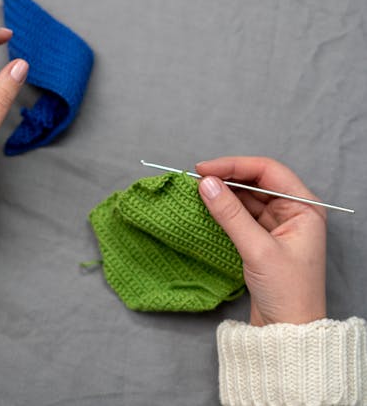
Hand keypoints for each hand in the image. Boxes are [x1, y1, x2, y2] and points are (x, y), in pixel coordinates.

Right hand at [196, 156, 326, 325]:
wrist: (288, 335)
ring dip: (223, 193)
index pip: (268, 171)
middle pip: (256, 181)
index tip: (205, 168)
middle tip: (196, 178)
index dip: (235, 166)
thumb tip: (206, 183)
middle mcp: (293, 211)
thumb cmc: (287, 294)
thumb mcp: (257, 249)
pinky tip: (207, 206)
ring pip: (246, 197)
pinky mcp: (263, 238)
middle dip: (227, 178)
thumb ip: (230, 213)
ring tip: (197, 190)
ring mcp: (278, 224)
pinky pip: (241, 214)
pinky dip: (224, 209)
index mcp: (304, 207)